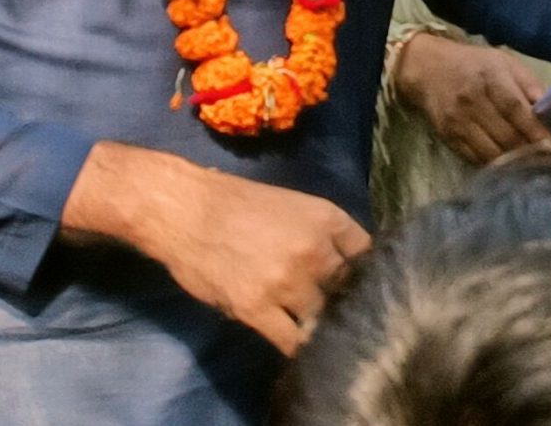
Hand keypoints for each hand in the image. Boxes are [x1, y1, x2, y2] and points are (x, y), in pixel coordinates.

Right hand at [61, 143, 367, 354]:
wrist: (182, 208)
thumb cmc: (232, 202)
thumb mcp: (289, 204)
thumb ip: (319, 234)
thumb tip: (342, 266)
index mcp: (326, 217)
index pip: (368, 254)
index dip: (366, 272)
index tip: (360, 285)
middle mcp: (314, 250)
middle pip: (349, 290)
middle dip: (343, 301)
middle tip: (335, 310)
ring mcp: (287, 281)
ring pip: (322, 319)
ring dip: (319, 326)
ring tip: (314, 328)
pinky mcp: (258, 309)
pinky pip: (293, 342)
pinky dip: (298, 348)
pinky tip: (298, 346)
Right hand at [391, 32, 550, 166]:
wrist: (428, 68)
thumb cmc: (474, 64)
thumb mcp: (504, 62)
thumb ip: (529, 84)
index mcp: (490, 77)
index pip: (515, 109)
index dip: (535, 131)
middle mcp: (472, 100)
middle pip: (505, 135)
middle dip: (529, 152)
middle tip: (548, 163)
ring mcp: (458, 121)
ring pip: (491, 152)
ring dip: (513, 164)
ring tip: (530, 169)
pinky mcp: (448, 137)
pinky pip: (475, 159)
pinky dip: (493, 165)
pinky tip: (507, 167)